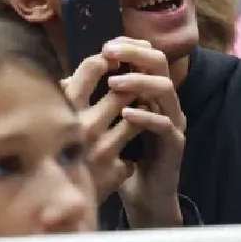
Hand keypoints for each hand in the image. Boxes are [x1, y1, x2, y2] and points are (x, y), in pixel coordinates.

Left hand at [63, 42, 185, 227]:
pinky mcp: (174, 144)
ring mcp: (173, 121)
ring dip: (139, 82)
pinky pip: (164, 124)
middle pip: (160, 63)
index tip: (105, 45)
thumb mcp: (106, 124)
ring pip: (165, 89)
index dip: (129, 46)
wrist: (143, 196)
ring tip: (114, 83)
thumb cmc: (120, 158)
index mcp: (151, 92)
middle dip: (134, 54)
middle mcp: (165, 102)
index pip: (146, 55)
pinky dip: (146, 116)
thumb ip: (96, 99)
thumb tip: (66, 77)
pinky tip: (127, 115)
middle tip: (109, 53)